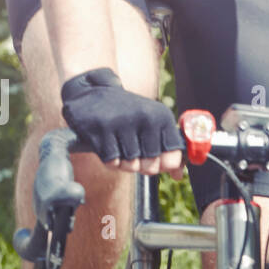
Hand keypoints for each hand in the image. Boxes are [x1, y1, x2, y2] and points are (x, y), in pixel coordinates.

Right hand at [60, 67, 185, 178]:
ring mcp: (121, 122)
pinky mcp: (99, 128)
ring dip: (122, 162)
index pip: (172, 159)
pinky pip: (111, 161)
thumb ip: (168, 149)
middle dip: (140, 165)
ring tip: (117, 143)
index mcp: (161, 116)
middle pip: (150, 166)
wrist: (90, 93)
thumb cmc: (125, 114)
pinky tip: (105, 142)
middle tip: (131, 148)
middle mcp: (144, 117)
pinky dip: (108, 158)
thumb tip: (178, 176)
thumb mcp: (151, 124)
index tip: (152, 156)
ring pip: (130, 165)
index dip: (161, 164)